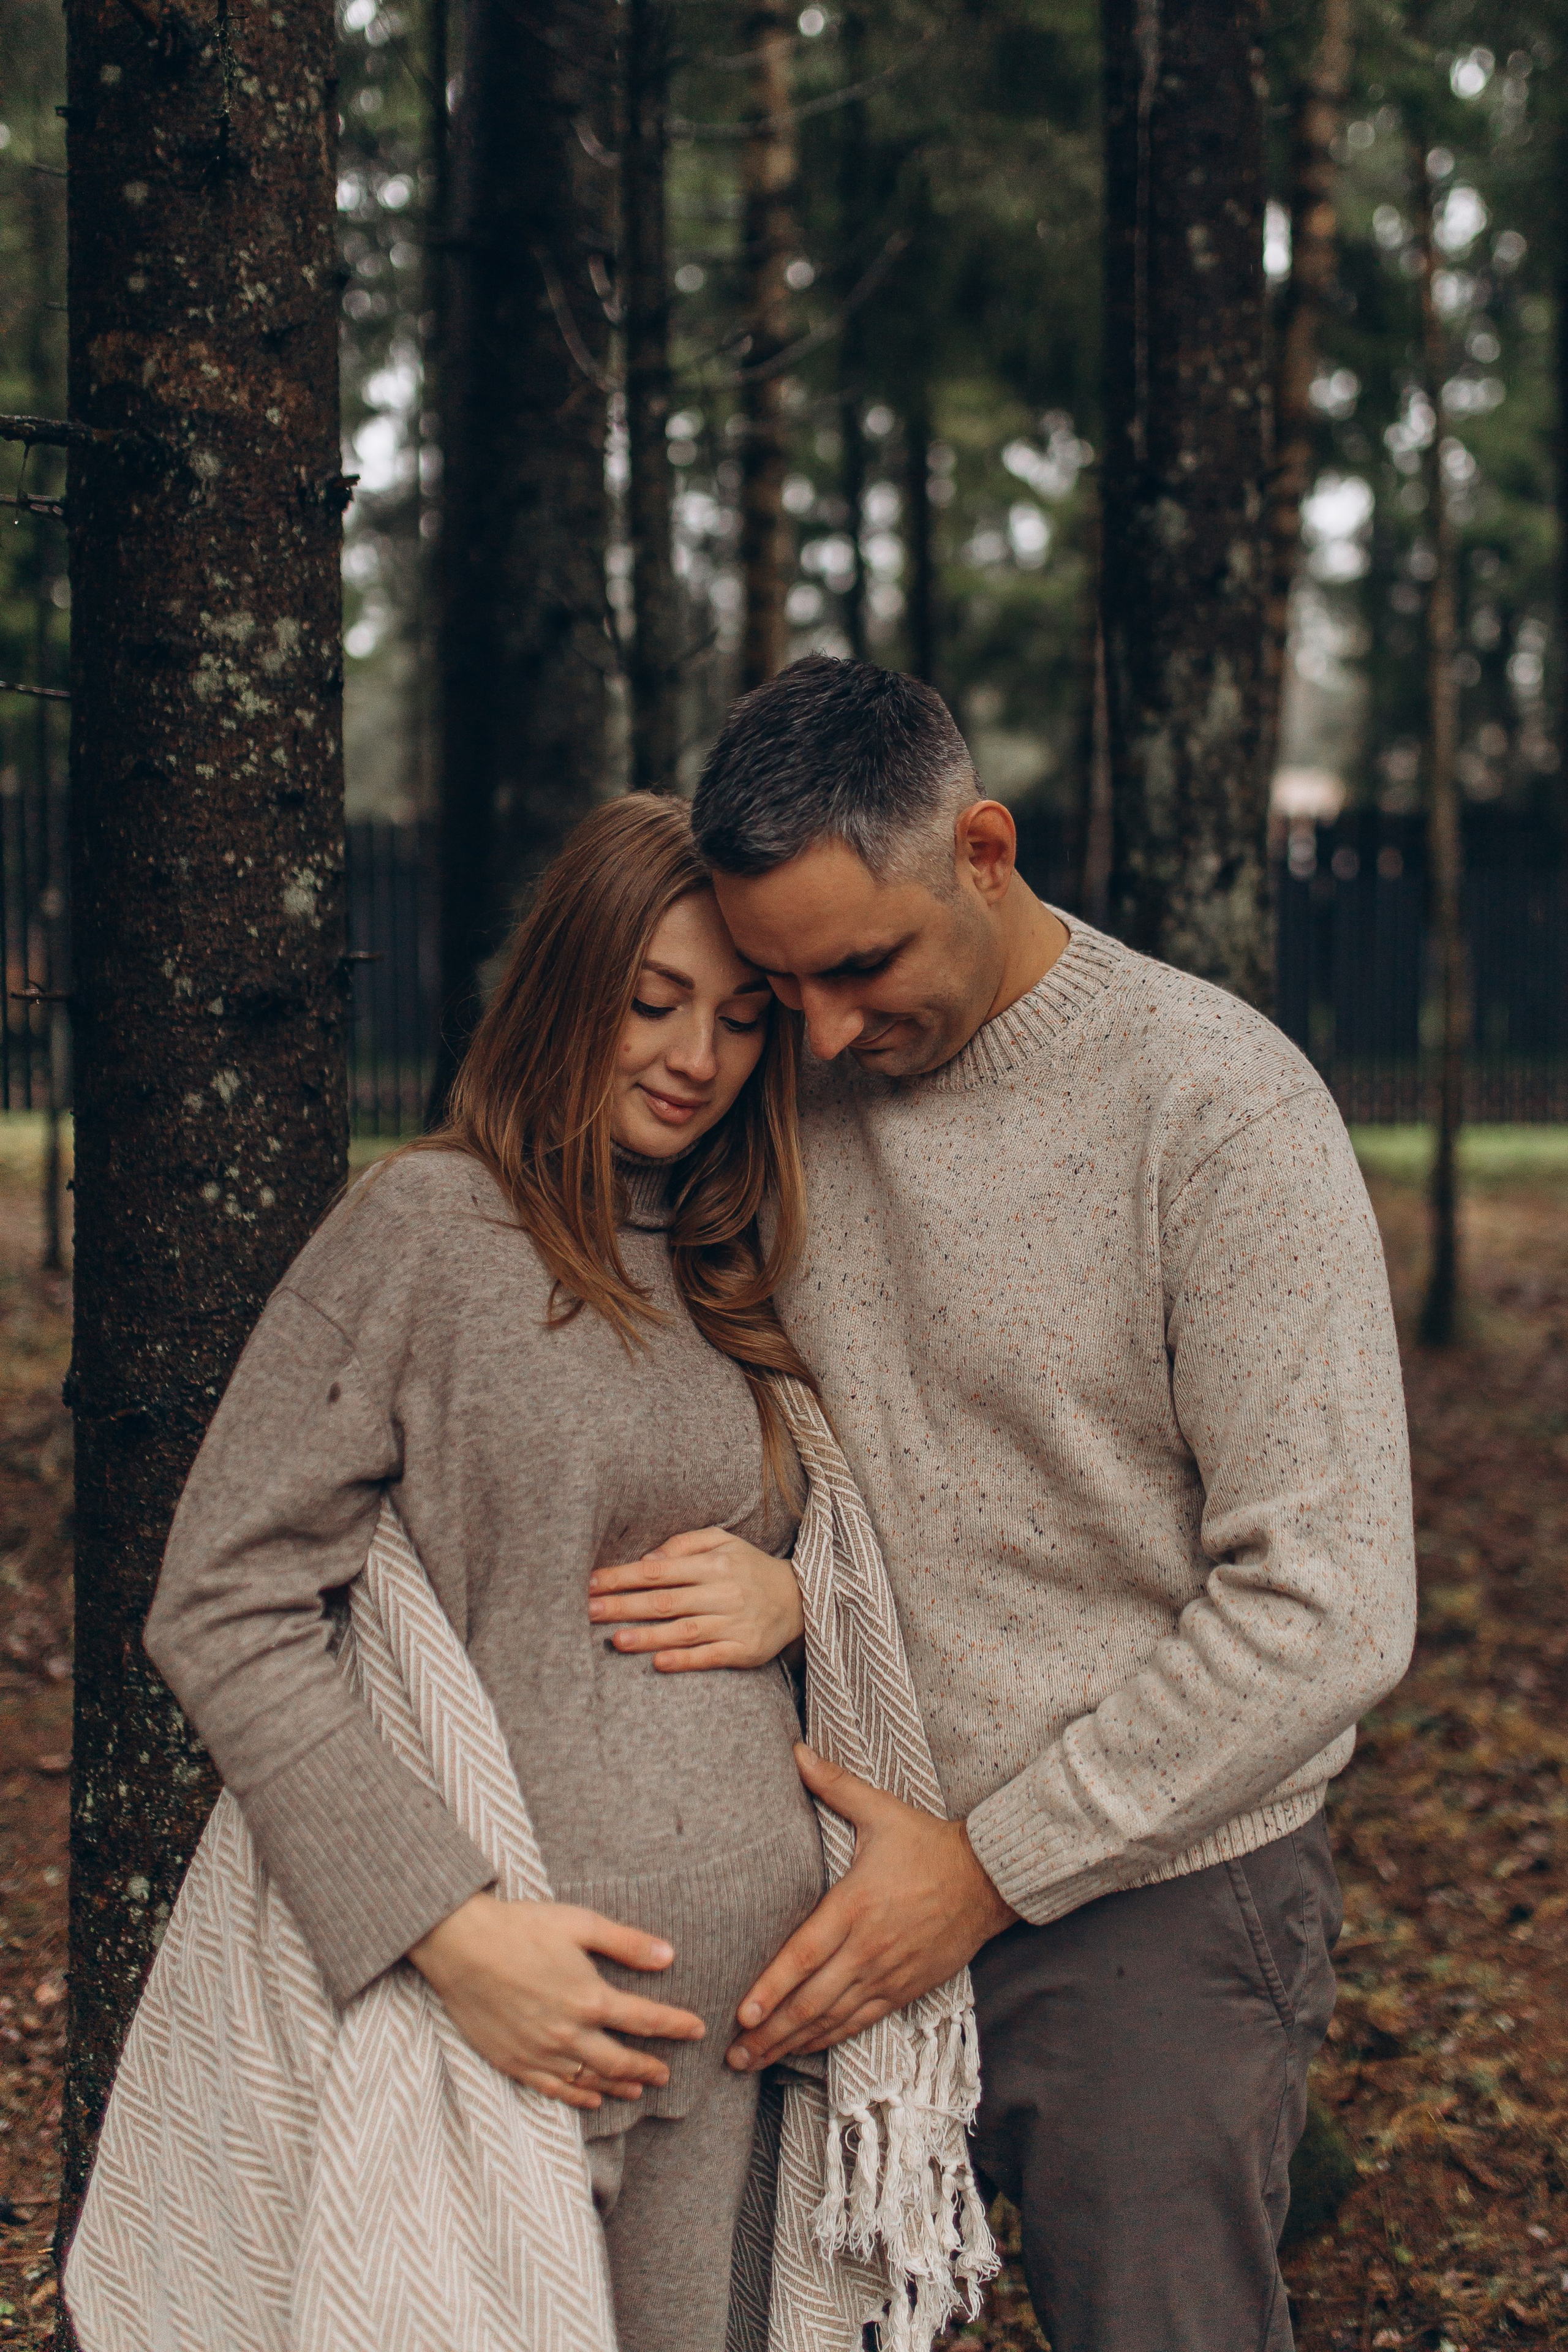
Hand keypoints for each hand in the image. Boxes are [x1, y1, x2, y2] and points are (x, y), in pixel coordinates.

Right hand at [409, 1891, 705, 2110]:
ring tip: (638, 2087)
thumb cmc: (521, 1927)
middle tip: (668, 2073)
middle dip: (649, 2066)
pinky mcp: (515, 2061)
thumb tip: (669, 1955)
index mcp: (589, 1997)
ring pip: (590, 2080)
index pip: (646, 2019)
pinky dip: (578, 2097)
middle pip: (621, 2060)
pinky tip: (592, 2099)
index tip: (697, 2030)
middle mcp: (569, 2033)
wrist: (460, 1945)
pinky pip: (554, 2090)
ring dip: (618, 2086)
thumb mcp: (580, 1923)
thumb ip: (626, 1942)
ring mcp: (541, 2052)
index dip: (676, 2027)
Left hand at [587, 1527, 804, 1671]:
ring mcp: (734, 1623)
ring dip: (648, 1636)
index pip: (659, 1571)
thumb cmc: (749, 1568)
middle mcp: (723, 1592)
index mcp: (714, 1564)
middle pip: (665, 1600)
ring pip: (684, 1630)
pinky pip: (710, 1657)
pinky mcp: (745, 1650)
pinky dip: (684, 1660)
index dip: (623, 1577)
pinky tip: (658, 1663)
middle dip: (624, 1606)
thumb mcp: (723, 1542)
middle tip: (588, 1611)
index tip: (592, 1583)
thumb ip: (685, 1545)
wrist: (800, 1599)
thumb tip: (647, 1560)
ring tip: (616, 1640)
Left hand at [725, 1745, 1017, 2070]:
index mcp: (855, 1905)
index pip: (805, 1954)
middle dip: (769, 2030)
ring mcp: (887, 1973)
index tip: (742, 2012)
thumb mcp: (881, 1809)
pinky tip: (803, 2049)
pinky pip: (860, 2022)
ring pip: (832, 2019)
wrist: (987, 1878)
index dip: (772, 1987)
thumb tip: (795, 1750)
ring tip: (754, 2061)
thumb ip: (834, 1784)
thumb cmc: (927, 1842)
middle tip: (732, 2053)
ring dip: (791, 2043)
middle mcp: (869, 1947)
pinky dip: (828, 2039)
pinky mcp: (905, 1989)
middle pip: (811, 2000)